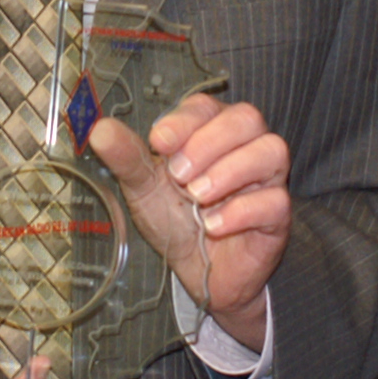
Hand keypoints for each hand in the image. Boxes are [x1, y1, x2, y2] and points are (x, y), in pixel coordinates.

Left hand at [87, 94, 291, 345]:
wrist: (197, 272)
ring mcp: (266, 180)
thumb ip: (127, 158)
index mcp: (211, 131)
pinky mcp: (277, 216)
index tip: (158, 142)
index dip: (184, 120)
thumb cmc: (176, 220)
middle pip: (247, 118)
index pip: (207, 106)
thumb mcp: (144, 188)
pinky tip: (213, 226)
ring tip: (197, 196)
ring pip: (271, 151)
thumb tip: (100, 130)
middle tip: (178, 174)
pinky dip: (241, 211)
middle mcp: (245, 147)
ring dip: (230, 171)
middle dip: (209, 142)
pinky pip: (275, 201)